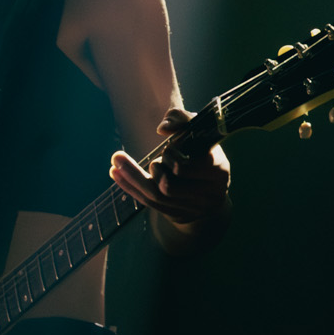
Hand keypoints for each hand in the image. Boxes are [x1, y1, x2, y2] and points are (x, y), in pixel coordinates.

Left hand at [111, 108, 230, 228]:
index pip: (184, 167)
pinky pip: (149, 203)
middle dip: (156, 169)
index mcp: (218, 171)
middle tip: (155, 160)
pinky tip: (115, 173)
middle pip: (169, 186)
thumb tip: (162, 128)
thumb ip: (182, 119)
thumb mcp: (200, 131)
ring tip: (118, 161)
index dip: (171, 156)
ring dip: (134, 177)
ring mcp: (192, 208)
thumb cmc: (204, 152)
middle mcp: (207, 194)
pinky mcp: (178, 215)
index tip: (167, 147)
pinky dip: (129, 187)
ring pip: (156, 195)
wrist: (214, 187)